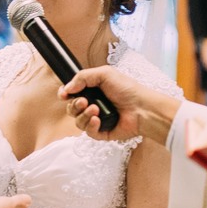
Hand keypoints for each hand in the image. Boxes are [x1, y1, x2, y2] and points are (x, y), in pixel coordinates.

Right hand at [60, 66, 179, 144]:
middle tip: (84, 101)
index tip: (64, 94)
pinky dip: (91, 126)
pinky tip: (98, 120)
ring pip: (78, 122)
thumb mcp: (104, 74)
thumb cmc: (127, 89)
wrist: (142, 107)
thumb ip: (82, 77)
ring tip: (95, 110)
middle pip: (72, 109)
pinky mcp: (103, 132)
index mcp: (93, 91)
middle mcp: (93, 105)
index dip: (65, 94)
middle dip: (75, 105)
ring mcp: (98, 120)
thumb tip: (66, 88)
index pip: (72, 94)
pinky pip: (89, 132)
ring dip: (84, 115)